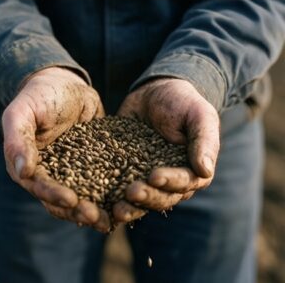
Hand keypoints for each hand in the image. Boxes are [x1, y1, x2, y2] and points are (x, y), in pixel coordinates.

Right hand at [2, 66, 109, 230]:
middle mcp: (48, 174)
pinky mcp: (93, 168)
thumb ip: (18, 140)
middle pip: (60, 201)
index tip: (72, 200)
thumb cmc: (39, 95)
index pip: (38, 186)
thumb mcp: (23, 112)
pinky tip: (128, 203)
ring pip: (82, 199)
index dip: (53, 196)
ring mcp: (71, 173)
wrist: (65, 83)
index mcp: (26, 165)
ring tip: (113, 220)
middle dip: (78, 211)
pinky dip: (112, 198)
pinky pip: (102, 186)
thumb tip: (21, 171)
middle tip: (97, 217)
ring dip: (96, 212)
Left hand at [111, 78, 219, 223]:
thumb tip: (205, 171)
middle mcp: (170, 182)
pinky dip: (109, 196)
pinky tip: (97, 200)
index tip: (155, 176)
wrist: (156, 92)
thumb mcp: (200, 116)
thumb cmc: (185, 103)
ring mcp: (145, 178)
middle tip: (131, 192)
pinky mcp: (123, 171)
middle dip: (147, 197)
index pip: (184, 183)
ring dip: (130, 207)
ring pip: (140, 200)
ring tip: (116, 209)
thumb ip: (205, 142)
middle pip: (161, 197)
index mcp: (192, 172)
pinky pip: (116, 187)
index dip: (170, 182)